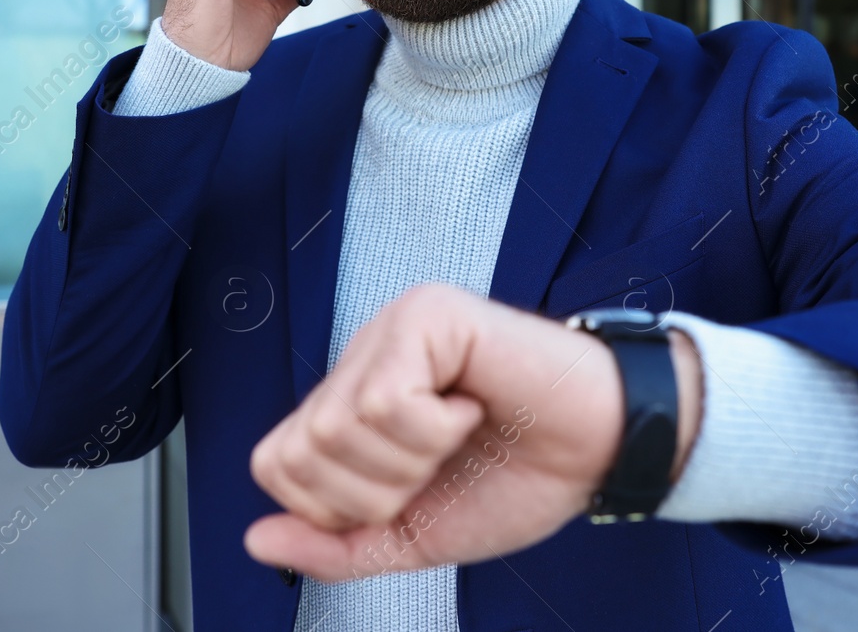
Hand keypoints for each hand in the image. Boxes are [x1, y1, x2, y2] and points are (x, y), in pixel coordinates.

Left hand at [243, 285, 702, 581]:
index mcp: (352, 403)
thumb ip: (336, 544)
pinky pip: (385, 399)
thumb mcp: (414, 535)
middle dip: (377, 490)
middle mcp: (361, 359)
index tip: (407, 492)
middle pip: (301, 452)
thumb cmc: (519, 476)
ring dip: (412, 458)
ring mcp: (391, 328)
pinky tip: (472, 404)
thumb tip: (258, 541)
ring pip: (339, 426)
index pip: (276, 464)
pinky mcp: (427, 313)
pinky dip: (435, 428)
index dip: (337, 507)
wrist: (600, 450)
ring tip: (458, 431)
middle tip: (437, 463)